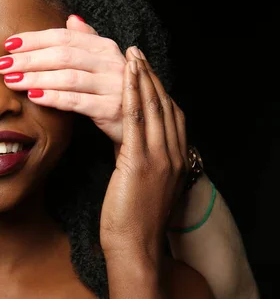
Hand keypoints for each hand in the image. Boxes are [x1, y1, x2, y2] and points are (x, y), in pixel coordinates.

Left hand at [0, 14, 125, 145]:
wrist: (141, 125)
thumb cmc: (114, 93)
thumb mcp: (103, 64)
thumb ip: (87, 41)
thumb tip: (71, 18)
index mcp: (105, 48)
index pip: (64, 37)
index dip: (35, 39)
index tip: (9, 44)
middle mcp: (112, 62)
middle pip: (63, 55)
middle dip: (29, 59)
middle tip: (2, 64)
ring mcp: (114, 86)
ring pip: (68, 77)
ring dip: (36, 78)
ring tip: (11, 81)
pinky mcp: (112, 110)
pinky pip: (77, 101)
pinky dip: (53, 97)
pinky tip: (33, 97)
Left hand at [99, 47, 187, 258]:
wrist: (136, 247)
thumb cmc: (132, 218)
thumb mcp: (141, 184)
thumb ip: (139, 160)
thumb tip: (124, 146)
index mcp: (173, 157)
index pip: (168, 113)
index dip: (155, 86)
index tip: (143, 66)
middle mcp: (172, 153)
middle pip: (162, 104)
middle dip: (147, 75)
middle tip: (134, 51)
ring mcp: (160, 157)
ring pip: (152, 107)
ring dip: (140, 77)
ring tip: (129, 54)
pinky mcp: (142, 162)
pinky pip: (137, 120)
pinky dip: (133, 94)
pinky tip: (125, 77)